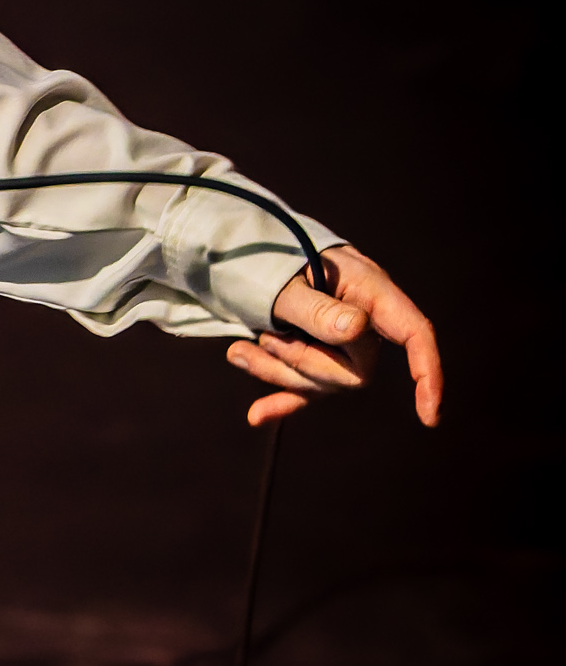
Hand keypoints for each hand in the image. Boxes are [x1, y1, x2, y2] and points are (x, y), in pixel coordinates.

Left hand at [227, 244, 441, 428]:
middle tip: (266, 337)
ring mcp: (336, 340)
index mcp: (367, 289)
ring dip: (279, 370)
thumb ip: (317, 308)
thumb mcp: (284, 281)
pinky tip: (257, 416)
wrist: (236, 250)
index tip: (428, 416)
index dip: (427, 372)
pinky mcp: (309, 354)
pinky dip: (280, 400)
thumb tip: (357, 329)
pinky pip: (304, 388)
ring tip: (241, 347)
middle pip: (355, 370)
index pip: (413, 333)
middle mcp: (360, 317)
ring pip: (324, 382)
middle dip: (304, 362)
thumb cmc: (265, 257)